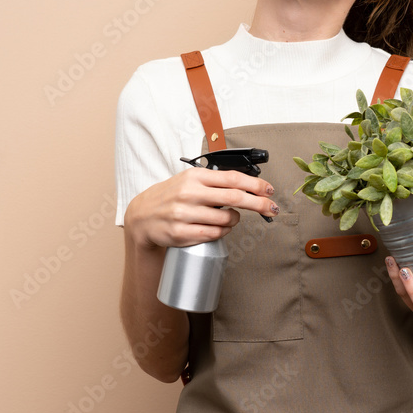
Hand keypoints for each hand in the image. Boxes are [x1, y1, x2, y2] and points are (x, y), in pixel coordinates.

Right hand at [123, 167, 277, 248]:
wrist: (142, 215)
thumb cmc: (171, 196)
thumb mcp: (190, 180)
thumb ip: (215, 181)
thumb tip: (248, 185)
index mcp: (195, 177)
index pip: (233, 178)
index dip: (255, 185)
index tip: (269, 191)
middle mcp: (189, 193)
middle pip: (235, 198)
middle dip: (259, 204)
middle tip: (271, 208)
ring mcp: (184, 214)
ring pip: (226, 220)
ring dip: (235, 221)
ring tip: (229, 218)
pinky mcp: (181, 233)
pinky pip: (214, 235)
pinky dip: (222, 232)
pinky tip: (218, 228)